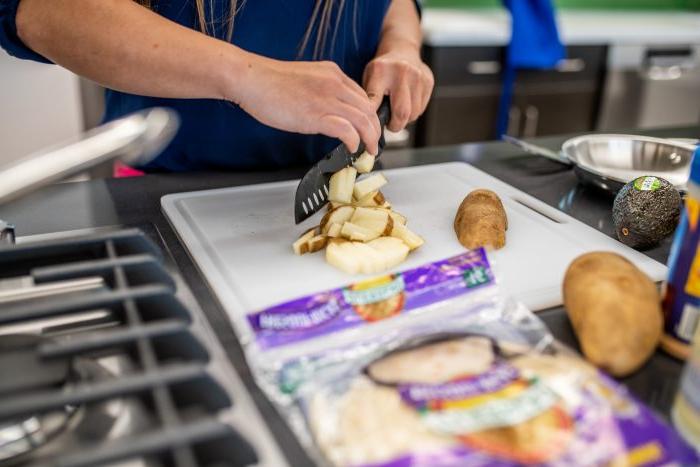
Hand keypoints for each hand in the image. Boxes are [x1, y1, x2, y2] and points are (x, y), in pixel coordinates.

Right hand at [235, 55, 380, 153]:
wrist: (251, 79)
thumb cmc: (269, 82)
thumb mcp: (304, 79)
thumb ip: (320, 91)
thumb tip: (326, 111)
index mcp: (332, 73)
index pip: (362, 96)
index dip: (369, 115)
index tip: (368, 128)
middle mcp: (334, 83)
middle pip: (368, 108)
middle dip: (375, 129)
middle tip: (374, 143)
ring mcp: (327, 98)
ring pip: (363, 119)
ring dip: (370, 138)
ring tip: (369, 150)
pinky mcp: (316, 114)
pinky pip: (347, 130)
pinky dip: (354, 141)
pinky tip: (352, 148)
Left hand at [363, 48, 433, 131]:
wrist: (402, 50)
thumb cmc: (383, 70)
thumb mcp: (369, 78)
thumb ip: (368, 97)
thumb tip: (370, 121)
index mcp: (380, 71)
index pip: (374, 99)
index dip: (373, 117)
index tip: (372, 125)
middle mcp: (401, 72)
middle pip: (402, 112)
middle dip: (395, 125)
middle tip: (390, 125)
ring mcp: (417, 76)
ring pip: (413, 113)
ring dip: (405, 119)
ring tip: (398, 112)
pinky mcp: (428, 81)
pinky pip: (421, 108)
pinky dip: (414, 111)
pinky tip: (408, 103)